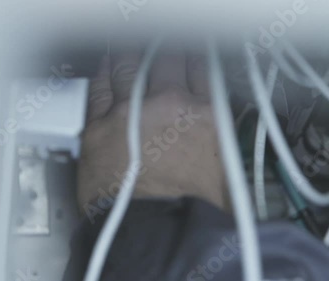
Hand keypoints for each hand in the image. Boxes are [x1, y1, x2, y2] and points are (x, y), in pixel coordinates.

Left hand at [77, 41, 228, 215]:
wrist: (155, 235)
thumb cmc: (191, 213)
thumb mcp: (230, 172)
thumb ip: (224, 141)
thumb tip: (227, 133)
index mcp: (205, 115)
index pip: (202, 68)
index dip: (195, 54)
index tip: (192, 49)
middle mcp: (168, 106)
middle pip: (165, 60)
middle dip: (163, 49)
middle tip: (160, 43)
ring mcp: (130, 113)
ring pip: (129, 67)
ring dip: (131, 53)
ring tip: (131, 45)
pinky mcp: (99, 128)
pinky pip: (99, 88)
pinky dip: (103, 73)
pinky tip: (105, 66)